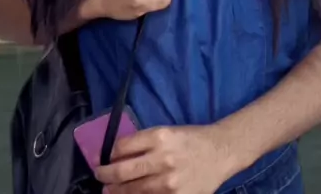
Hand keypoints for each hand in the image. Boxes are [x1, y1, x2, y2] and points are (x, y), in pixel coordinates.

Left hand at [95, 126, 225, 193]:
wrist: (220, 152)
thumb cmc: (191, 139)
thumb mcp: (166, 131)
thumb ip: (142, 142)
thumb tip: (116, 155)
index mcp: (159, 137)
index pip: (122, 147)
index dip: (108, 154)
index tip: (102, 159)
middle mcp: (162, 159)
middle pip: (122, 172)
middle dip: (105, 175)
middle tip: (99, 176)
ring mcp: (169, 183)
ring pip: (133, 191)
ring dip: (116, 191)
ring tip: (110, 190)